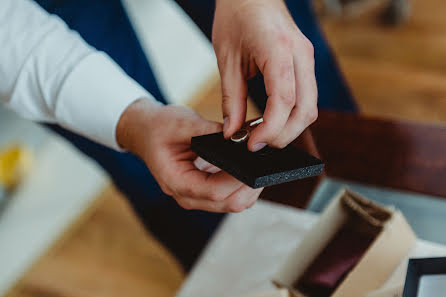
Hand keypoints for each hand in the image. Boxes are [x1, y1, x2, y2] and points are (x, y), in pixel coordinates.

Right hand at [116, 100, 262, 212]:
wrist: (144, 133)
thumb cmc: (158, 128)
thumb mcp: (181, 123)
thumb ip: (209, 131)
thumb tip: (240, 138)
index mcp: (177, 182)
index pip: (215, 191)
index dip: (238, 178)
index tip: (255, 161)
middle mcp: (188, 197)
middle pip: (230, 203)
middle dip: (251, 184)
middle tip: (266, 162)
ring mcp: (198, 197)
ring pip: (235, 203)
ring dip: (251, 185)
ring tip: (261, 162)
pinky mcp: (206, 192)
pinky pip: (231, 195)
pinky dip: (244, 183)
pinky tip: (251, 165)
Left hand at [213, 0, 317, 150]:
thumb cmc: (237, 17)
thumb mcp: (226, 58)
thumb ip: (230, 98)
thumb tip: (232, 132)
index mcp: (277, 49)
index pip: (284, 99)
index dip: (271, 128)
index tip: (252, 144)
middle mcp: (300, 54)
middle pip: (305, 110)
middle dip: (283, 135)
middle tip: (256, 145)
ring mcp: (307, 58)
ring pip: (310, 107)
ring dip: (290, 128)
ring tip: (262, 135)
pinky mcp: (306, 64)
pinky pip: (306, 98)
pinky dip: (292, 116)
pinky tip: (271, 121)